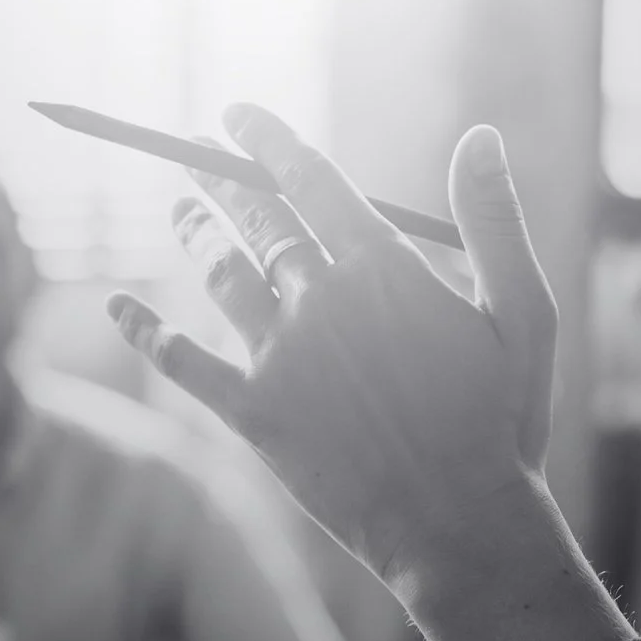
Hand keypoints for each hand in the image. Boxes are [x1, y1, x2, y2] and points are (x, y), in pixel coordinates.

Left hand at [108, 106, 558, 598]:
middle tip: (192, 150)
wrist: (458, 525)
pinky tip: (116, 306)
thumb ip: (493, 221)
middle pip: (258, 219)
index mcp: (385, 268)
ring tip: (177, 209)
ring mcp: (282, 356)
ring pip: (220, 274)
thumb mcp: (523, 315)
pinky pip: (185, 361)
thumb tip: (481, 135)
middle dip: (221, 176)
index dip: (268, 140)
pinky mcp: (254, 413)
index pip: (311, 178)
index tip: (238, 116)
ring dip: (193, 233)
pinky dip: (146, 330)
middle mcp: (322, 300)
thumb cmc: (502, 424)